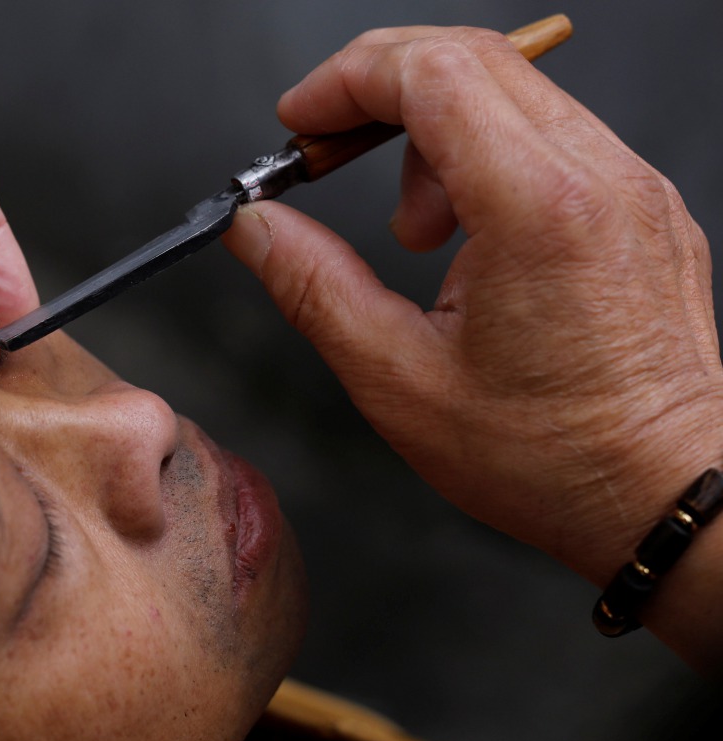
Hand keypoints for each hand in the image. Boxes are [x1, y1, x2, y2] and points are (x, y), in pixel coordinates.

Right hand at [223, 25, 722, 667]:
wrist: (668, 497)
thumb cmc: (553, 459)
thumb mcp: (398, 380)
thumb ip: (313, 286)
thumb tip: (257, 229)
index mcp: (538, 210)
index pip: (433, 72)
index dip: (346, 81)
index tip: (300, 124)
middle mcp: (600, 177)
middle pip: (472, 58)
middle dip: (378, 92)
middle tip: (327, 151)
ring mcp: (633, 185)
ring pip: (513, 92)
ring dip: (433, 135)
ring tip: (413, 232)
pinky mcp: (644, 205)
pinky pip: (554, 136)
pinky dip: (487, 159)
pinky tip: (469, 239)